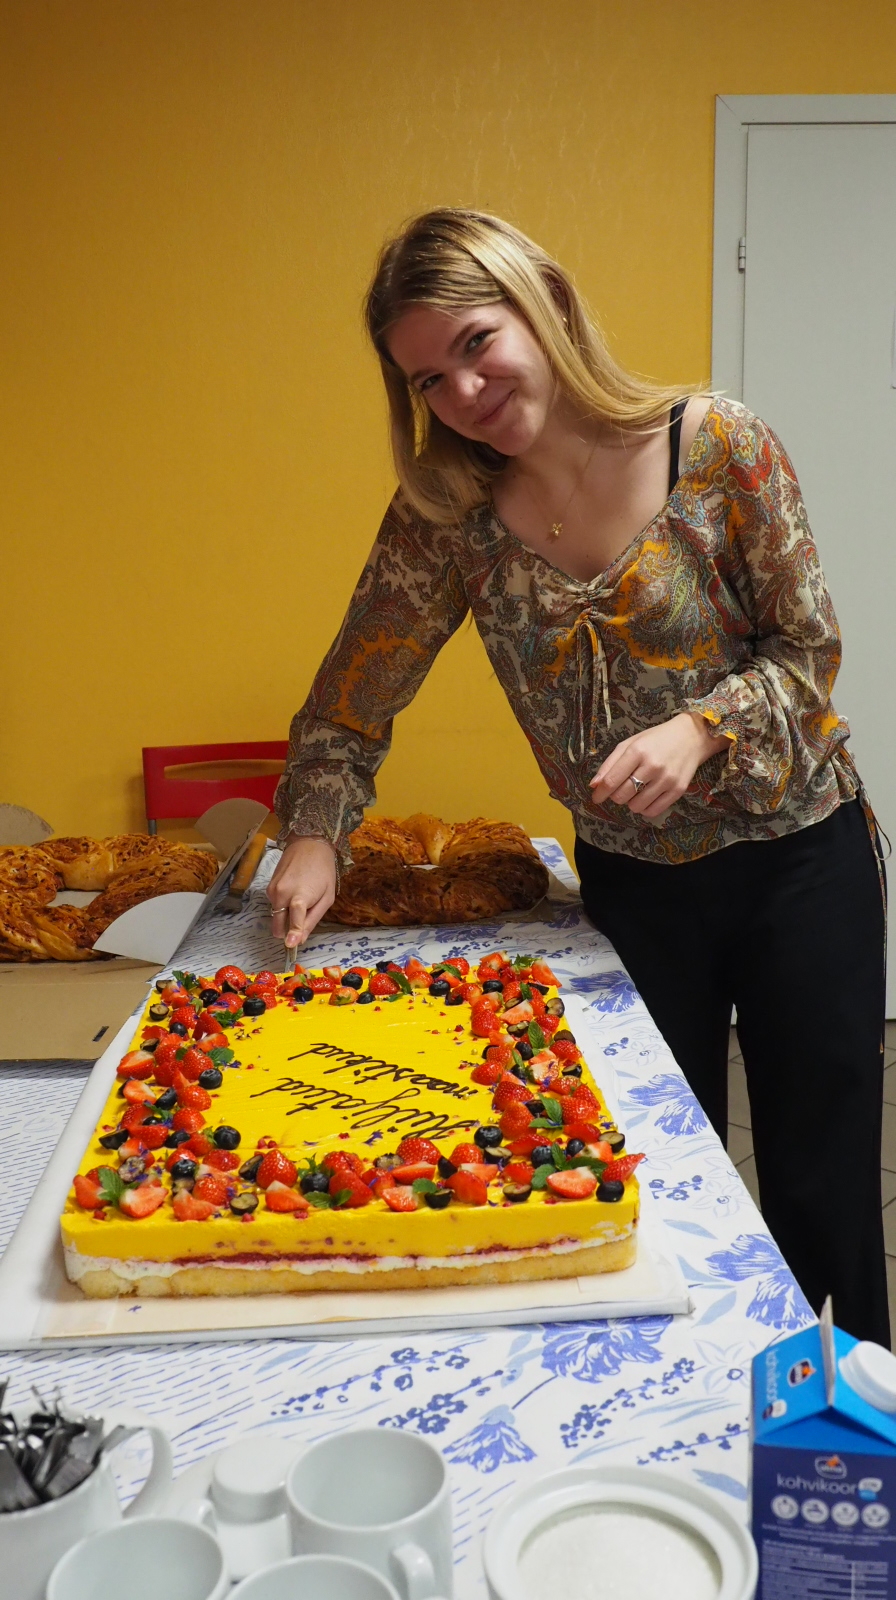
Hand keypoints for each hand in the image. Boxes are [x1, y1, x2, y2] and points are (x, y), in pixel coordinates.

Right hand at [267, 836, 337, 947]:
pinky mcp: (268, 887)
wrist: (308, 843)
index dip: (292, 934)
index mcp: (300, 896)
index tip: (290, 945)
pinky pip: (274, 905)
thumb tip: (300, 939)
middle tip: (301, 924)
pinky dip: (283, 906)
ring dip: (286, 916)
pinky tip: (293, 893)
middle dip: (286, 931)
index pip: (293, 920)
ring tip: (301, 901)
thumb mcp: (327, 897)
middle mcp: (281, 894)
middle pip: (278, 925)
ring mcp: (272, 890)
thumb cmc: (323, 870)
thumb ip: (313, 919)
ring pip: (276, 916)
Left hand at [589, 712, 728, 818]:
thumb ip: (610, 763)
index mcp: (637, 751)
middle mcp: (652, 766)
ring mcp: (667, 779)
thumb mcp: (630, 743)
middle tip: (621, 789)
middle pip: (622, 795)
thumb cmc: (656, 739)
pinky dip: (645, 808)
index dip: (600, 793)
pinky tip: (646, 798)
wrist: (691, 737)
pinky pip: (653, 811)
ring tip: (636, 791)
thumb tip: (594, 785)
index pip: (612, 780)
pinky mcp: (678, 790)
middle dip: (616, 796)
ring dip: (631, 802)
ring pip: (636, 806)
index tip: (596, 797)